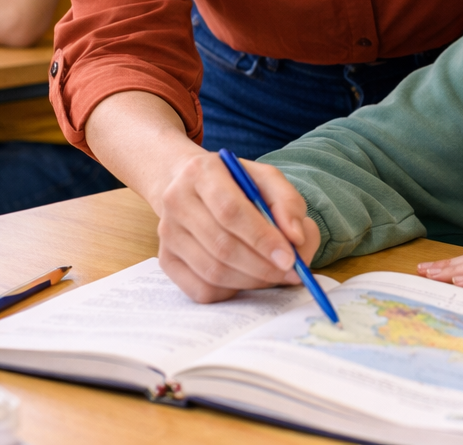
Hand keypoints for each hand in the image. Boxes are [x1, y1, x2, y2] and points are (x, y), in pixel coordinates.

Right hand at [156, 152, 319, 303]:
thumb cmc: (234, 183)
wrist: (187, 185)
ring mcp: (167, 233)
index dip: (262, 238)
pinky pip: (201, 289)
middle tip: (290, 272)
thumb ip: (288, 202)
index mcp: (201, 172)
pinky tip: (247, 278)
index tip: (289, 258)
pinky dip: (232, 291)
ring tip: (274, 274)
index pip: (230, 211)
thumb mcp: (265, 179)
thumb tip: (296, 238)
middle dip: (262, 266)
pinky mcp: (166, 260)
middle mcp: (176, 201)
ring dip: (251, 280)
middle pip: (222, 246)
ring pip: (213, 271)